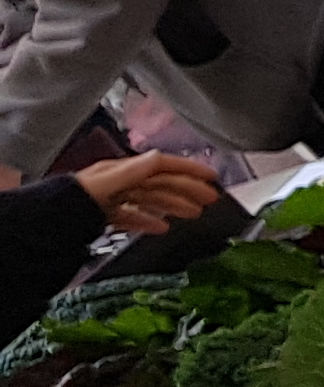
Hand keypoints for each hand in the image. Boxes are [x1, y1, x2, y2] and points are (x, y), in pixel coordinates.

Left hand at [76, 150, 221, 233]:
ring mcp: (112, 198)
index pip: (162, 165)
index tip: (212, 177)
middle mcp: (119, 181)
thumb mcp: (106, 183)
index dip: (189, 170)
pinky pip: (132, 216)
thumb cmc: (73, 201)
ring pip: (150, 199)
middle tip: (211, 200)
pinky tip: (161, 229)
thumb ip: (133, 171)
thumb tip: (159, 157)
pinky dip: (148, 221)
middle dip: (187, 190)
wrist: (48, 221)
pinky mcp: (105, 215)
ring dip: (173, 205)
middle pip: (160, 183)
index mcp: (122, 171)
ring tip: (193, 215)